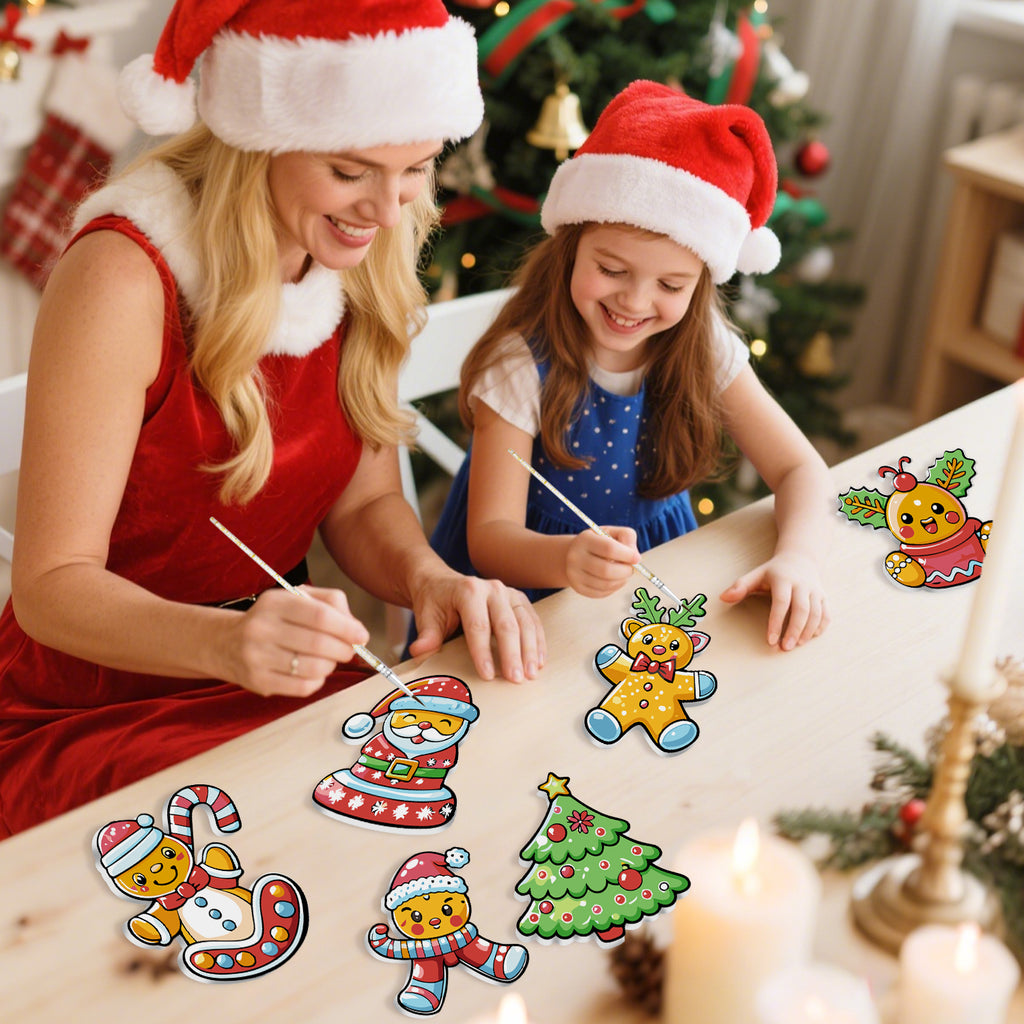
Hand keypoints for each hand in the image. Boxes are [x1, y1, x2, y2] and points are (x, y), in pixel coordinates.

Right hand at [222, 585, 368, 696]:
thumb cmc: (274, 619)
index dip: (347, 627)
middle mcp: (262, 628)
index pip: (320, 615)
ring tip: (329, 659)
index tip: (361, 635)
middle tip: (349, 650)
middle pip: (318, 643)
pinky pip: (302, 687)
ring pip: (313, 667)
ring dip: (331, 665)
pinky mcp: (258, 682)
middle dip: (343, 649)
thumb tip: (356, 628)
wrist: (225, 643)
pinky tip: (314, 672)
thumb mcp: (296, 598)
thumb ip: (330, 603)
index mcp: (274, 602)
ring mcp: (257, 657)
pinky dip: (317, 681)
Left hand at [407, 570, 544, 682]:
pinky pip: (533, 620)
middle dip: (512, 654)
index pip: (478, 625)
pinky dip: (537, 641)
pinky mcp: (518, 599)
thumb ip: (427, 635)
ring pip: (525, 622)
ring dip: (530, 650)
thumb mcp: (426, 616)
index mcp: (468, 591)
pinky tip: (538, 661)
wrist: (441, 583)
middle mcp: (492, 589)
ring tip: (531, 674)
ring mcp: (508, 593)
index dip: (483, 652)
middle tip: (515, 679)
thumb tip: (420, 651)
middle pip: (506, 624)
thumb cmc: (434, 602)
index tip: (487, 675)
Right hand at [565, 526, 638, 597]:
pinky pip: (602, 593)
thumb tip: (635, 557)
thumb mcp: (611, 532)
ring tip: (624, 573)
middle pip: (607, 570)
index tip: (637, 558)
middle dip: (625, 571)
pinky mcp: (578, 588)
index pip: (609, 548)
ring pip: (606, 584)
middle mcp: (575, 557)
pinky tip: (615, 580)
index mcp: (585, 540)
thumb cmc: (598, 541)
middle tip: (631, 569)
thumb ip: (627, 537)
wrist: (574, 553)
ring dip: (621, 580)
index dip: (627, 555)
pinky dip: (614, 588)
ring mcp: (575, 574)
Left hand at [719, 551, 828, 651]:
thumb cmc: (773, 572)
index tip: (770, 640)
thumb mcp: (756, 575)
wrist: (800, 558)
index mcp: (783, 579)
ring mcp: (815, 591)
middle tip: (784, 648)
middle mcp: (802, 584)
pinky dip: (820, 627)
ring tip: (795, 645)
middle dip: (794, 631)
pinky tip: (810, 638)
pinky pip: (826, 614)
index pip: (781, 602)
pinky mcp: (824, 597)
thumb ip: (740, 586)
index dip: (776, 622)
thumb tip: (722, 598)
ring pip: (816, 613)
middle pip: (802, 610)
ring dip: (807, 632)